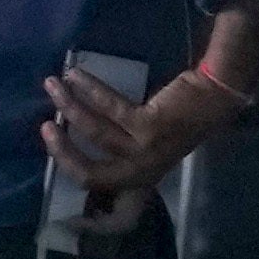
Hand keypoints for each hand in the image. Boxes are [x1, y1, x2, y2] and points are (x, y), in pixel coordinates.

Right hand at [41, 60, 250, 208]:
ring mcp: (145, 150)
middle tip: (44, 123)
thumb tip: (75, 127)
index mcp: (138, 176)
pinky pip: (109, 107)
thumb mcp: (148, 143)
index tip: (49, 137)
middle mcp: (141, 170)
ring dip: (69, 105)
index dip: (66, 163)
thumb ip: (119, 146)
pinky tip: (76, 75)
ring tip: (54, 84)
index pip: (93, 182)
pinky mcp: (150, 126)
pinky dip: (89, 88)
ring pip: (94, 131)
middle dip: (61, 148)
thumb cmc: (178, 118)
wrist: (214, 100)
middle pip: (89, 170)